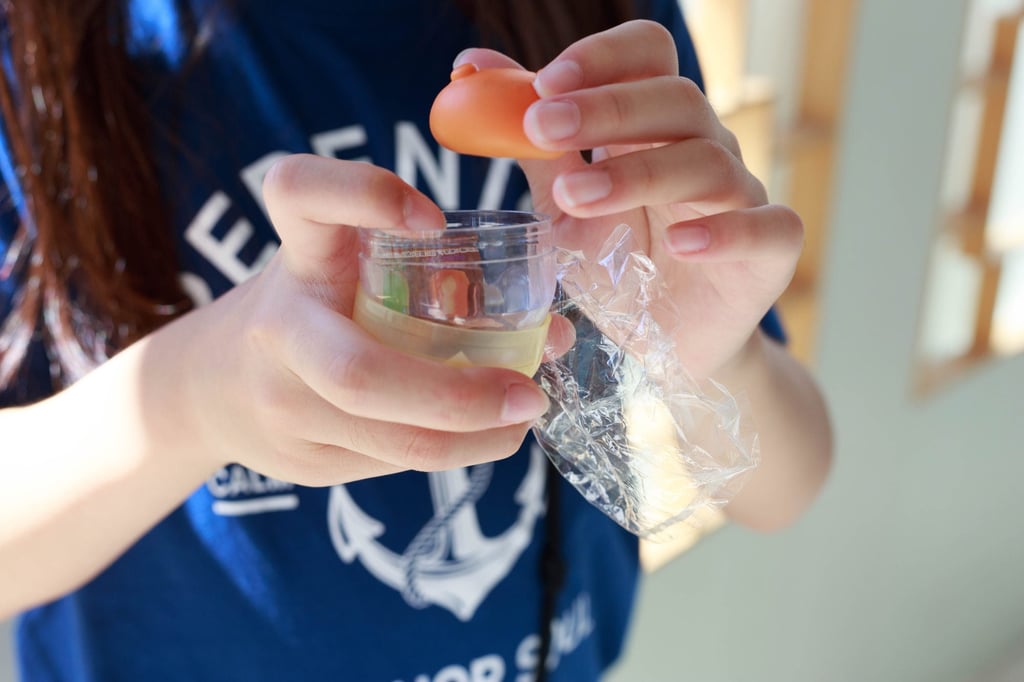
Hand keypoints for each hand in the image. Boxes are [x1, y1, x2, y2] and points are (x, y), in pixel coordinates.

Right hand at [182, 154, 553, 485]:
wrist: (214, 387)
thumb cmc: (313, 310)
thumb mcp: (346, 270)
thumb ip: (432, 279)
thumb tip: (552, 332)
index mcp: (298, 255)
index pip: (299, 192)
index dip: (365, 194)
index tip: (433, 220)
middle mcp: (280, 327)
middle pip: (361, 374)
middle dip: (458, 396)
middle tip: (529, 395)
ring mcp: (282, 402)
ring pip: (388, 438)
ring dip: (474, 438)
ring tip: (521, 422)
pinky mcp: (298, 459)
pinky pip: (389, 462)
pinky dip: (449, 451)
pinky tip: (479, 437)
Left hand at [460, 20, 802, 379]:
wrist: (667, 346)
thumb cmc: (621, 266)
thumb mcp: (565, 205)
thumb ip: (532, 144)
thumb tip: (473, 68)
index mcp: (656, 126)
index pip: (647, 56)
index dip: (601, 59)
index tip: (542, 85)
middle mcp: (706, 148)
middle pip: (675, 99)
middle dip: (604, 108)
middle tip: (540, 127)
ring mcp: (743, 198)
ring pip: (707, 161)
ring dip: (637, 172)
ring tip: (577, 194)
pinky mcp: (770, 253)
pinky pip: (767, 228)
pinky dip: (725, 231)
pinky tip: (680, 242)